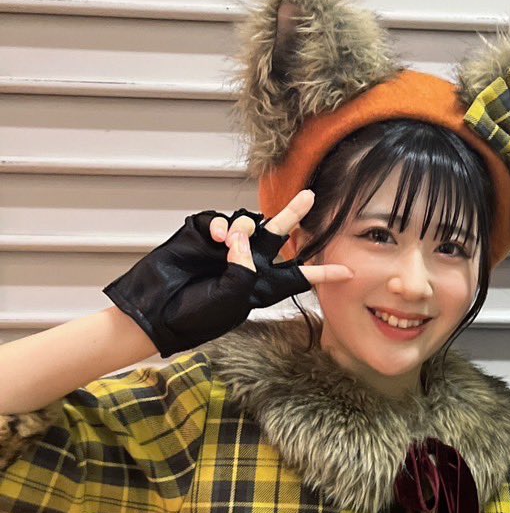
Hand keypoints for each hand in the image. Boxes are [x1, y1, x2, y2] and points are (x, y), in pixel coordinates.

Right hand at [103, 190, 351, 355]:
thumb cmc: (196, 316)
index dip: (323, 273)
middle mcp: (248, 263)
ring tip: (228, 243)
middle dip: (295, 214)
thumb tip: (240, 237)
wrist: (156, 312)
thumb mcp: (230, 300)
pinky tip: (215, 237)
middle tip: (310, 196)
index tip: (350, 272)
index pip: (299, 277)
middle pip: (280, 235)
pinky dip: (220, 226)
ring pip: (249, 224)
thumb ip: (242, 269)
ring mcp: (226, 248)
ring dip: (244, 228)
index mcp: (262, 286)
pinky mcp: (203, 236)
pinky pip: (219, 221)